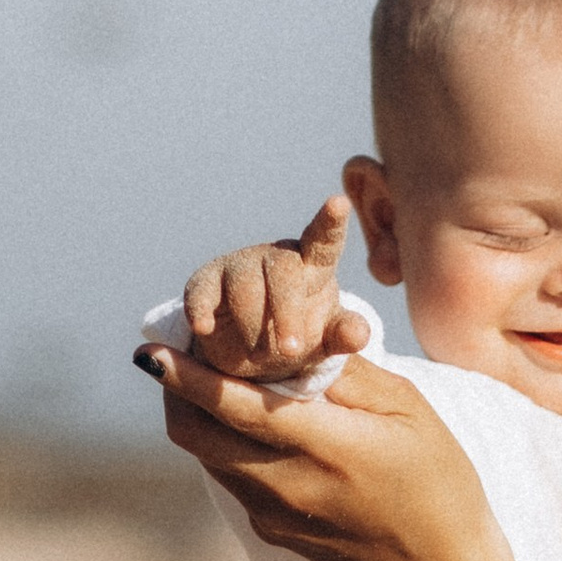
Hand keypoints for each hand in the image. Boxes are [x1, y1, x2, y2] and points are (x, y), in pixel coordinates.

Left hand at [141, 335, 522, 560]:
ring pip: (207, 455)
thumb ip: (344, 372)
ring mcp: (272, 513)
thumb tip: (292, 337)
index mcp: (324, 446)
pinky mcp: (271, 531)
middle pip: (195, 434)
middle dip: (176, 391)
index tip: (150, 350)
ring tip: (214, 381)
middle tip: (179, 356)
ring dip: (199, 417)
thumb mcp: (407, 409)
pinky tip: (253, 425)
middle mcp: (285, 483)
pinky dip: (227, 445)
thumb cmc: (437, 482)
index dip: (186, 375)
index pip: (233, 404)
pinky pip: (232, 477)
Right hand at [180, 194, 371, 385]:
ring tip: (261, 357)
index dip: (330, 223)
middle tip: (291, 350)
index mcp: (312, 265)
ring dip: (253, 327)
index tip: (339, 203)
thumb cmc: (297, 336)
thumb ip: (343, 336)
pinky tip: (204, 328)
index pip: (324, 240)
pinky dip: (201, 311)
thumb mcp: (325, 342)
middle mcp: (274, 257)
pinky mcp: (204, 284)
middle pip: (282, 272)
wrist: (248, 355)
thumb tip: (360, 335)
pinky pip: (201, 294)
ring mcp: (237, 267)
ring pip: (244, 287)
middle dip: (287, 314)